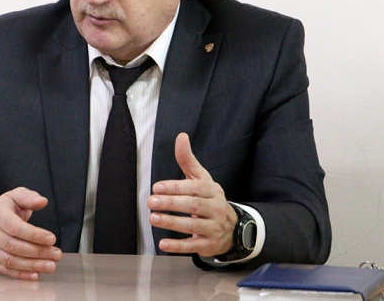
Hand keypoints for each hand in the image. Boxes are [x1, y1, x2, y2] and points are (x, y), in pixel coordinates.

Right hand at [0, 187, 61, 279]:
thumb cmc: (5, 209)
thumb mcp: (16, 196)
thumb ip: (29, 197)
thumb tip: (42, 201)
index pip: (15, 227)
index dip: (34, 235)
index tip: (52, 239)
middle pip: (15, 246)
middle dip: (38, 252)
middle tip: (57, 254)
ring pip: (11, 260)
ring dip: (33, 265)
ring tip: (51, 265)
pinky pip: (7, 270)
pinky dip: (22, 275)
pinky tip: (36, 275)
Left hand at [147, 133, 237, 256]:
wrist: (232, 227)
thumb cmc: (209, 198)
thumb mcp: (201, 178)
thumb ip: (188, 160)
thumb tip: (180, 136)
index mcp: (211, 190)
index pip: (194, 188)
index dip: (176, 187)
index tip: (157, 186)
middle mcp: (215, 209)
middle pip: (193, 206)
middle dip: (171, 204)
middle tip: (151, 201)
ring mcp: (213, 228)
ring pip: (193, 226)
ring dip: (172, 223)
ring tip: (152, 218)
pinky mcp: (208, 245)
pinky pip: (193, 246)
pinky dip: (178, 246)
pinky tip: (162, 244)